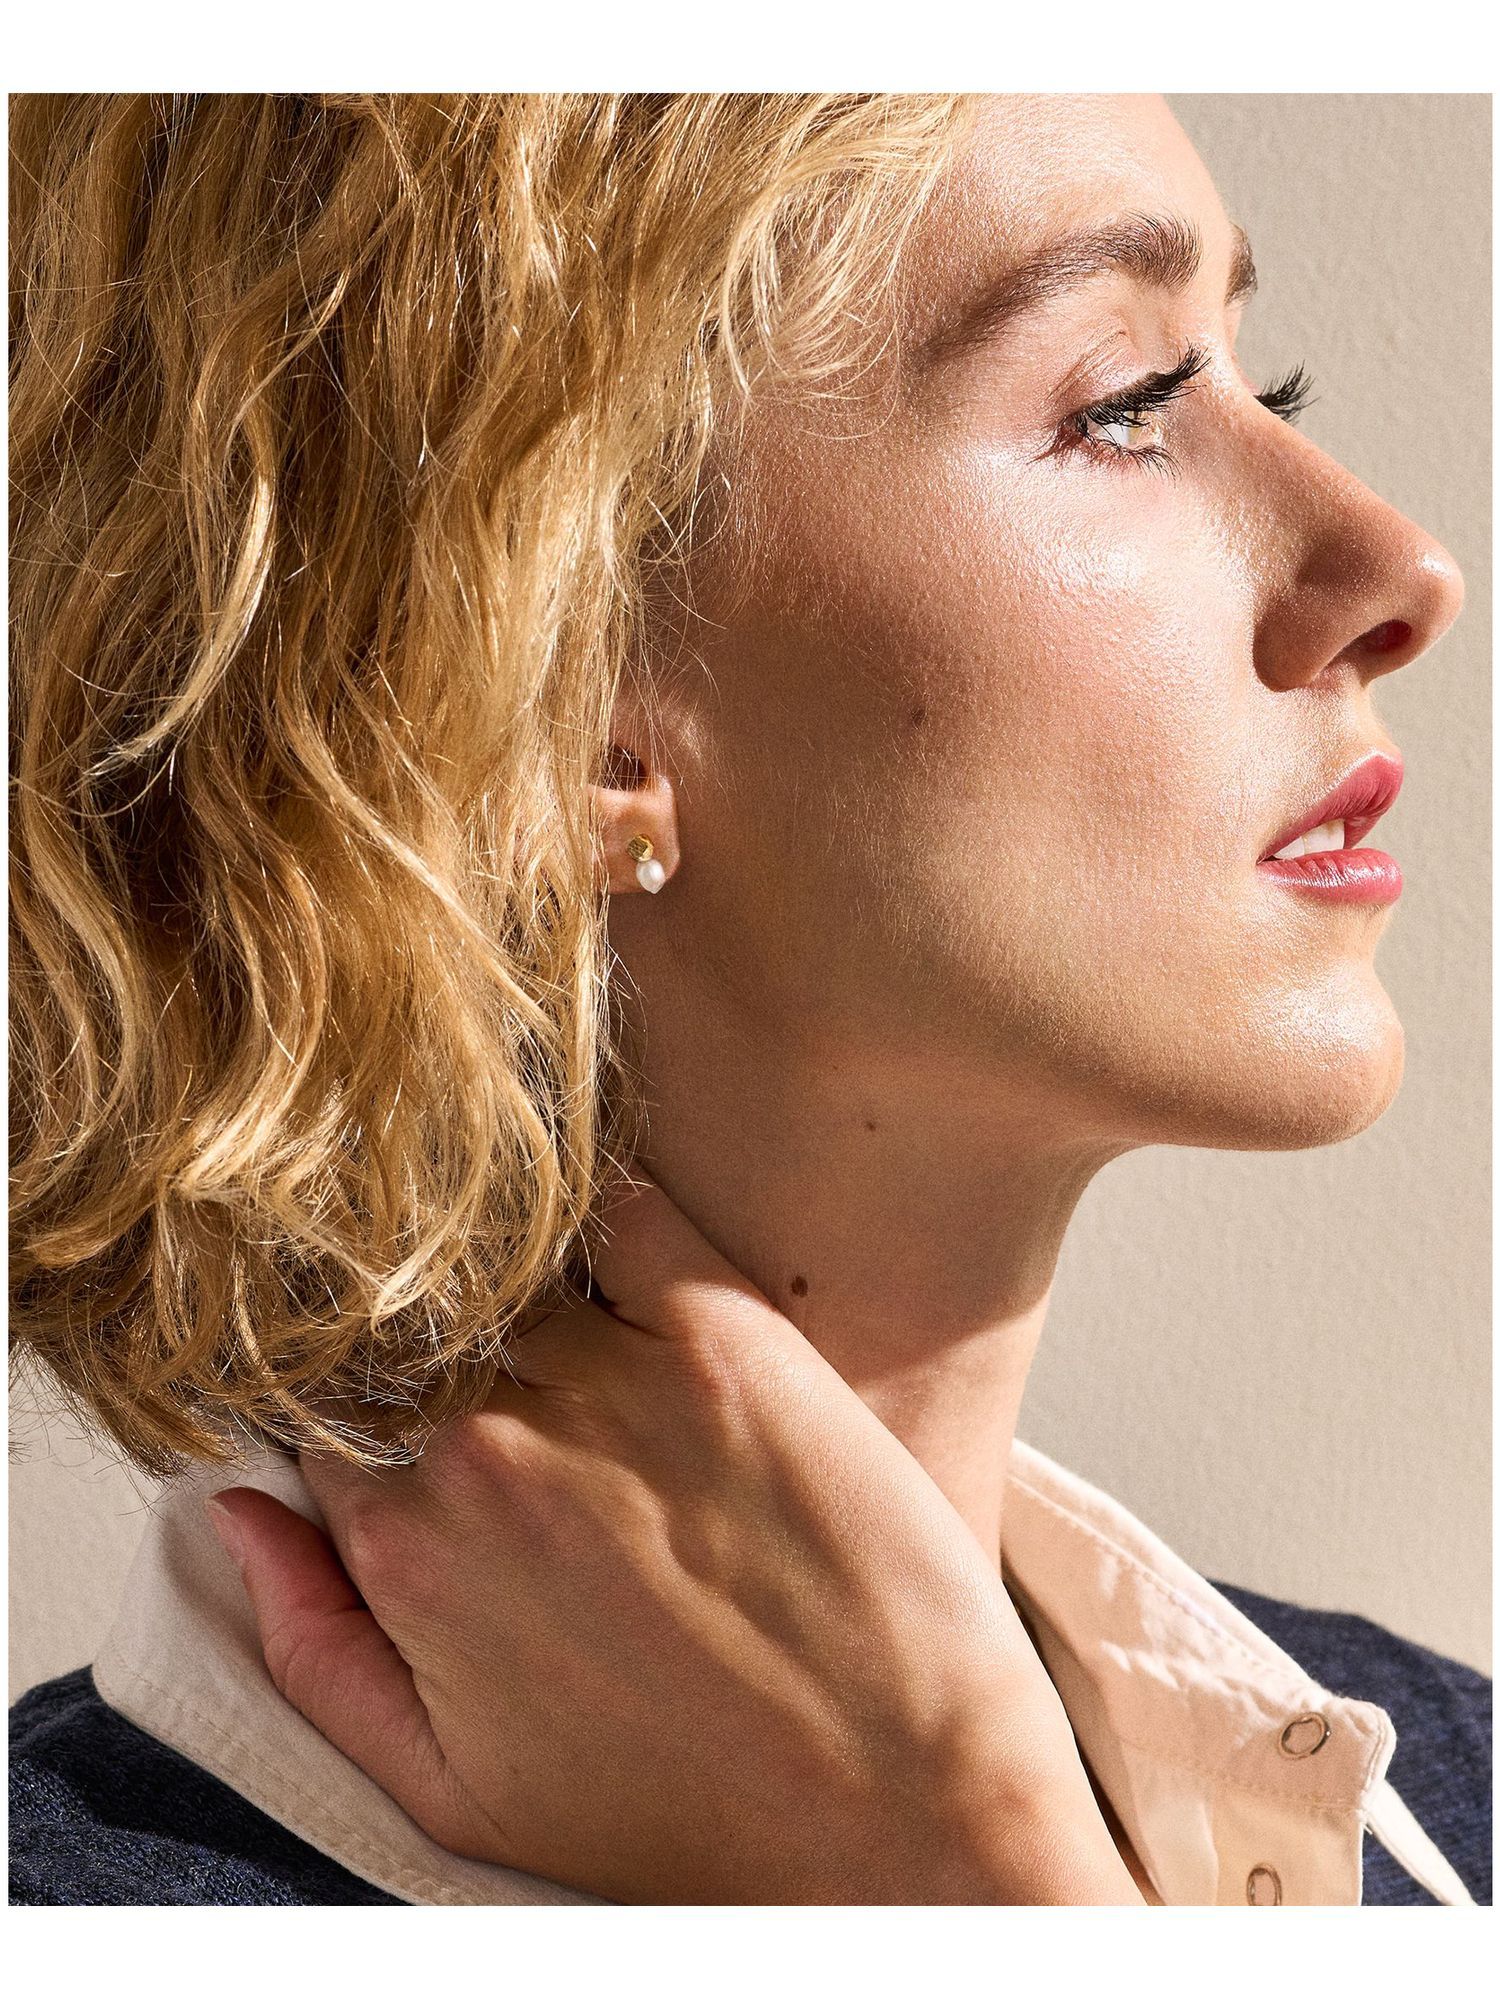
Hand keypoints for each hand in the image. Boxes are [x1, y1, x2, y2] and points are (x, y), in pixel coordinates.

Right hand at [210, 1177, 1142, 1904]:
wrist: (900, 1816)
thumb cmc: (686, 1810)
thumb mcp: (449, 1786)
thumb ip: (313, 1647)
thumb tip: (241, 1512)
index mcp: (410, 1549)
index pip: (329, 1404)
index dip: (368, 1392)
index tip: (417, 1388)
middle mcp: (491, 1451)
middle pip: (416, 1326)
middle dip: (441, 1330)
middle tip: (511, 1343)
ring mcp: (614, 1386)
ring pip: (513, 1266)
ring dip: (521, 1265)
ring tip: (567, 1286)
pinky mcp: (734, 1343)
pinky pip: (632, 1214)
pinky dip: (611, 1205)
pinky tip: (625, 1227)